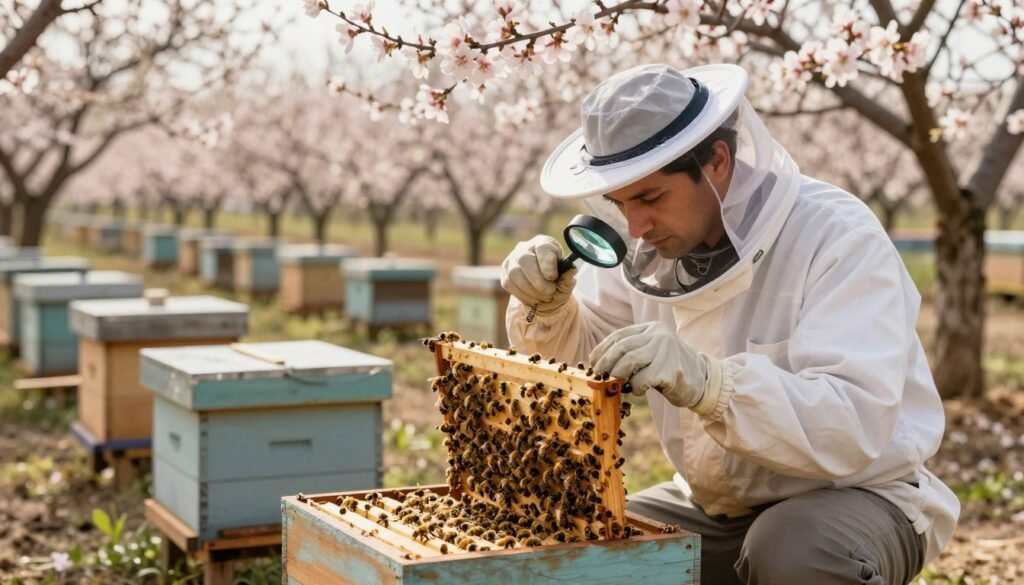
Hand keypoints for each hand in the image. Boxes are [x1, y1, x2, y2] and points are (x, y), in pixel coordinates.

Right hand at [501, 235, 576, 315]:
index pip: (543, 248)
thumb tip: (571, 270)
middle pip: (525, 259)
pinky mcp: (505, 272)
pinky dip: (523, 294)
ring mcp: (512, 259)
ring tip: (543, 297)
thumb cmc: (556, 281)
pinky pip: (509, 284)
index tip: (553, 277)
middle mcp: (525, 248)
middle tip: (549, 291)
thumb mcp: (566, 280)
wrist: (543, 290)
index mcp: (544, 243)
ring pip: (515, 273)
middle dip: (537, 280)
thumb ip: (568, 278)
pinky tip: (533, 298)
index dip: (547, 263)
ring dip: (530, 290)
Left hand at [589, 321, 720, 412]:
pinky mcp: (670, 369)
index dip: (603, 349)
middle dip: (606, 363)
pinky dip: (636, 387)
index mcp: (652, 329)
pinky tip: (638, 390)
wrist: (703, 381)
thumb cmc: (670, 369)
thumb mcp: (651, 354)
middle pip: (622, 347)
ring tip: (615, 384)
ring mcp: (666, 351)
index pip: (620, 335)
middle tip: (599, 376)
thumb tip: (601, 365)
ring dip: (618, 375)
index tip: (593, 362)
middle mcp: (659, 335)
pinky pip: (643, 379)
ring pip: (630, 361)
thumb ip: (631, 354)